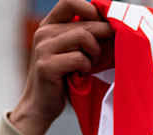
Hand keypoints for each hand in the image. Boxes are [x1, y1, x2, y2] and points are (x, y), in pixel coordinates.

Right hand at [10, 0, 112, 134]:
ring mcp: (42, 48)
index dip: (90, 9)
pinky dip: (86, 67)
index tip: (103, 24)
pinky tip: (82, 74)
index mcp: (48, 25)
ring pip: (83, 37)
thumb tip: (112, 24)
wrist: (41, 105)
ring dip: (95, 53)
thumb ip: (83, 34)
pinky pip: (79, 58)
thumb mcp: (71, 51)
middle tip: (107, 51)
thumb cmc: (63, 78)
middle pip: (84, 23)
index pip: (69, 1)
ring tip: (91, 64)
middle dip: (103, 36)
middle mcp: (43, 33)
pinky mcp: (46, 65)